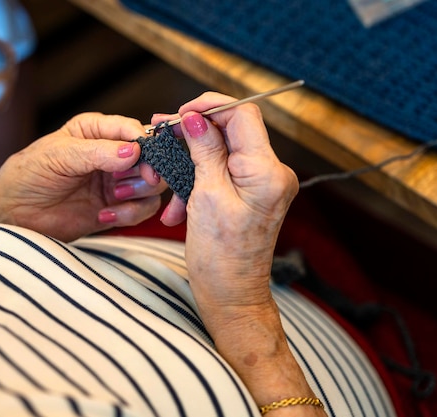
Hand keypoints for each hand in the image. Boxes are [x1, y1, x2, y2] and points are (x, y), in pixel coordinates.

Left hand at [0, 112, 166, 240]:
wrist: (13, 216)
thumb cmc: (27, 176)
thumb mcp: (58, 156)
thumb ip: (97, 152)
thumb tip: (133, 152)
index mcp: (96, 130)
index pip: (133, 129)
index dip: (144, 144)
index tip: (142, 159)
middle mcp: (111, 154)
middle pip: (152, 158)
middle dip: (147, 172)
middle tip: (135, 183)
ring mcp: (116, 182)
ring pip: (152, 185)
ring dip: (139, 194)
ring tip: (115, 198)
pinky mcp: (116, 207)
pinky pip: (141, 209)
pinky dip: (130, 214)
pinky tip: (105, 216)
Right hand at [152, 94, 324, 415]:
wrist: (231, 296)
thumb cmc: (220, 257)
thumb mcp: (205, 197)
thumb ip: (204, 150)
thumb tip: (195, 116)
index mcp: (267, 171)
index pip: (242, 114)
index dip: (209, 107)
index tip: (178, 115)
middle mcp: (273, 174)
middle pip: (232, 131)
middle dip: (195, 134)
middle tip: (163, 137)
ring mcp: (264, 185)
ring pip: (223, 153)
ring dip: (192, 164)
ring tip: (166, 188)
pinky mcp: (253, 195)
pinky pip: (224, 174)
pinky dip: (199, 182)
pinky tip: (177, 208)